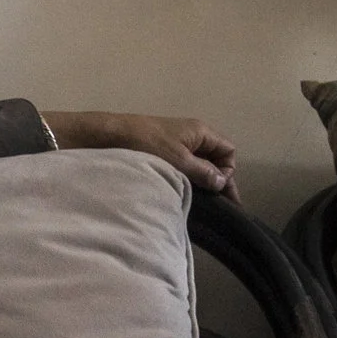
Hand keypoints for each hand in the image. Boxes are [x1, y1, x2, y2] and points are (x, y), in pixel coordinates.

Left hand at [42, 110, 239, 198]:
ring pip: (195, 166)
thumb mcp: (178, 160)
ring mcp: (173, 144)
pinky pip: (179, 168)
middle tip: (214, 205)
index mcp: (200, 132)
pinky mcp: (158, 154)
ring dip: (197, 182)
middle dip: (215, 180)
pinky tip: (178, 195)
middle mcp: (190, 136)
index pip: (228, 151)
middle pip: (213, 159)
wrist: (107, 135)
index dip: (228, 170)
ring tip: (197, 204)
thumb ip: (202, 171)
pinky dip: (182, 181)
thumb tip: (221, 182)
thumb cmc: (146, 144)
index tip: (220, 192)